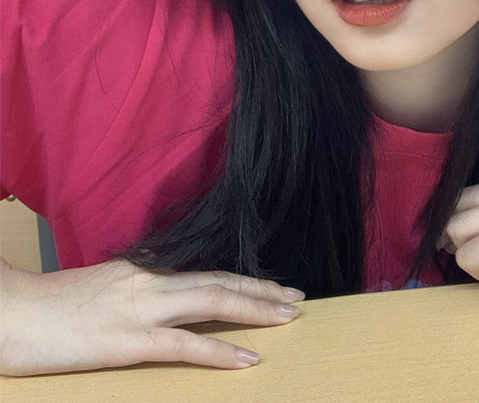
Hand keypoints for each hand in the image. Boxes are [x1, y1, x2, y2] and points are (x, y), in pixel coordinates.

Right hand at [0, 257, 303, 375]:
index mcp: (145, 272)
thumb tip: (165, 301)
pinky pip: (184, 346)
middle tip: (297, 298)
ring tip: (287, 318)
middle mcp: (151, 283)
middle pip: (220, 282)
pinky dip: (220, 352)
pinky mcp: (127, 340)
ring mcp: (141, 310)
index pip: (207, 273)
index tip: (273, 286)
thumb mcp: (103, 289)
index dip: (244, 280)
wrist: (9, 311)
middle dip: (262, 291)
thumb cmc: (49, 307)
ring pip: (212, 303)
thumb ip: (138, 291)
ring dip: (255, 310)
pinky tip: (246, 360)